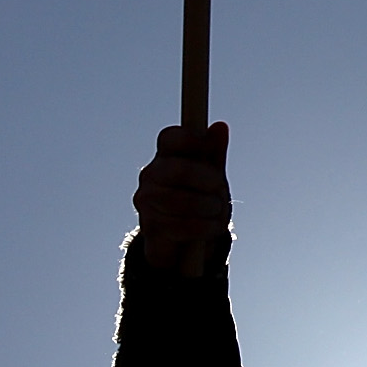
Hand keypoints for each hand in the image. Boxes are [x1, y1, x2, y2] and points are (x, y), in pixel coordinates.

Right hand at [134, 122, 230, 276]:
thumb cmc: (199, 197)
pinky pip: (181, 225)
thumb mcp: (211, 173)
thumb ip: (214, 151)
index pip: (169, 137)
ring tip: (218, 209)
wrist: (184, 241)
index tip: (208, 147)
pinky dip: (204, 227)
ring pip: (180, 200)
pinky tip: (213, 226)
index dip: (190, 139)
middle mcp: (150, 174)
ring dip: (208, 206)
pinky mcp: (149, 226)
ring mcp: (146, 200)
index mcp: (166, 155)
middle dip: (206, 179)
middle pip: (178, 169)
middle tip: (221, 186)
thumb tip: (220, 126)